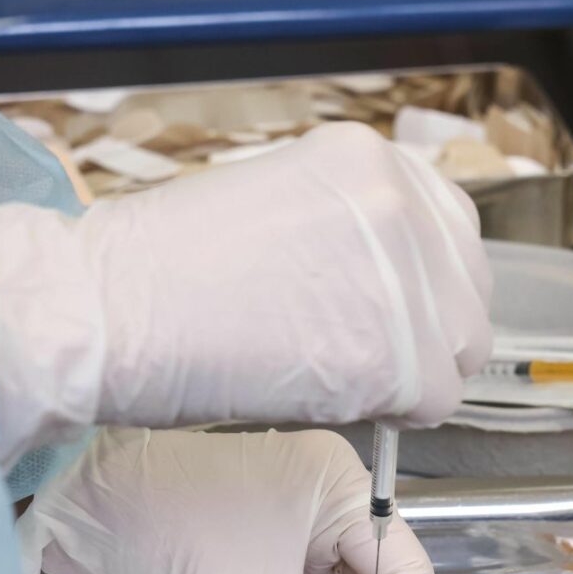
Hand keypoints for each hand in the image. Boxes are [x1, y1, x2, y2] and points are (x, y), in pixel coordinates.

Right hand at [0, 123, 492, 464]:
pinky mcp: (396, 351)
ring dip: (416, 371)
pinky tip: (343, 402)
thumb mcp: (270, 207)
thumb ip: (342, 233)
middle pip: (465, 286)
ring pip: (461, 344)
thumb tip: (379, 284)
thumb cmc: (157, 270)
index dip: (422, 283)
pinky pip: (438, 397)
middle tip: (369, 357)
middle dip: (427, 329)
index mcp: (368, 160)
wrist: (107, 311)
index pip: (445, 228)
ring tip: (346, 379)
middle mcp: (399, 203)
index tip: (391, 313)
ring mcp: (404, 276)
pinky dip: (400, 413)